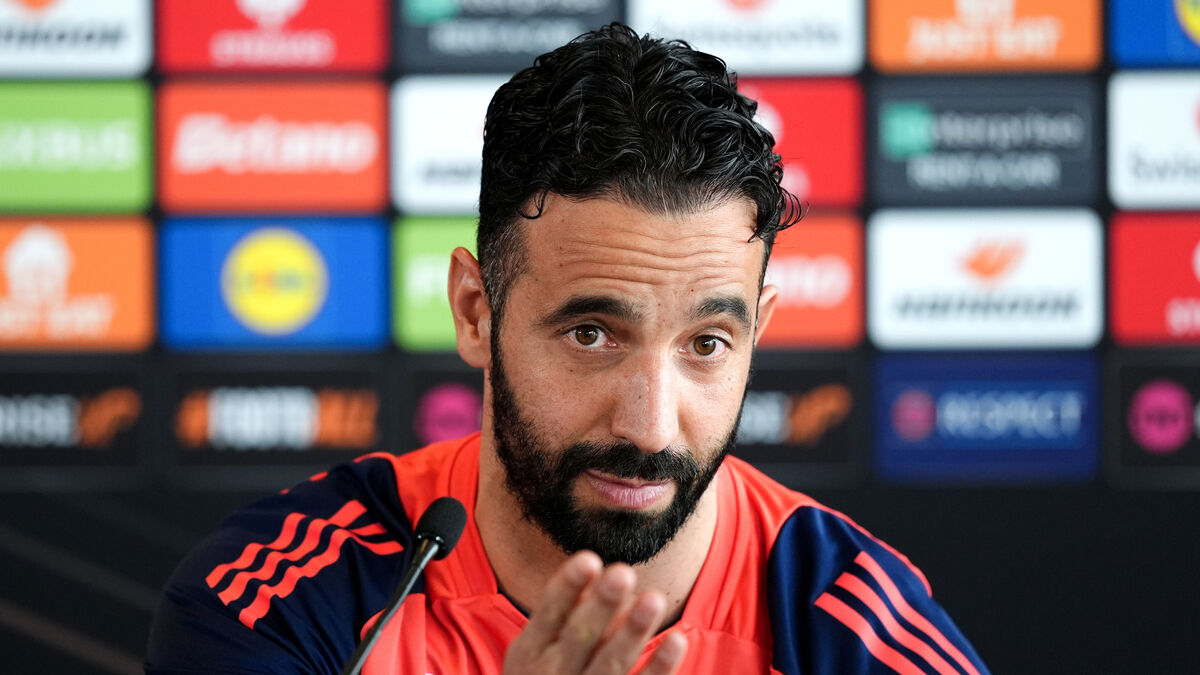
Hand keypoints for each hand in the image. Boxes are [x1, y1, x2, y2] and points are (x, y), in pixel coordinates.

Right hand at [503, 551, 687, 674]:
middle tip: (623, 572)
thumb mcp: (540, 648)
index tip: (589, 559)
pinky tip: (676, 640)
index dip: (567, 588)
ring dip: (632, 633)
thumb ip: (568, 613)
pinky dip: (659, 668)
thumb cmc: (547, 674)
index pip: (549, 613)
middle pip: (580, 637)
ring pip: (611, 665)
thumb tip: (602, 574)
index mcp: (530, 652)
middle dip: (601, 606)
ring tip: (653, 598)